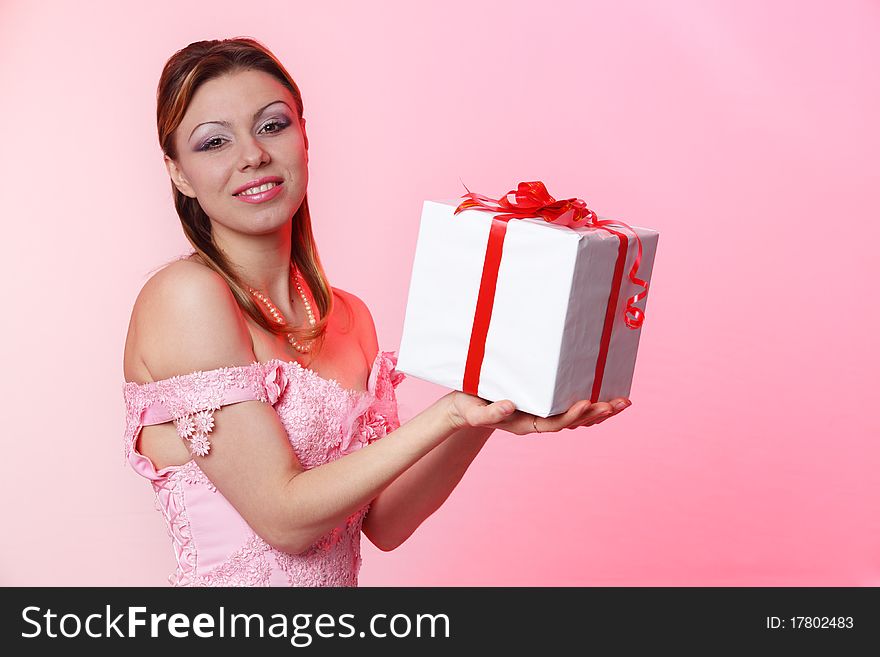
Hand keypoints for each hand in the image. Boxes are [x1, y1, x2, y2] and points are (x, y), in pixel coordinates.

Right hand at [444, 391, 631, 435]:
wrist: (464, 405)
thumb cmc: (467, 407)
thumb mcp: (473, 412)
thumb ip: (488, 414)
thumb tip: (511, 406)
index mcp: (525, 424)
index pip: (554, 423)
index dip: (572, 415)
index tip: (587, 402)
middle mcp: (538, 421)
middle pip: (573, 422)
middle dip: (596, 414)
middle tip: (618, 403)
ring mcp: (543, 414)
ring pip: (577, 417)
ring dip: (600, 411)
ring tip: (623, 403)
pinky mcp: (544, 403)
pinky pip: (571, 406)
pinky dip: (590, 403)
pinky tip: (606, 395)